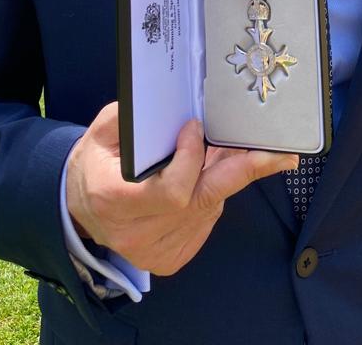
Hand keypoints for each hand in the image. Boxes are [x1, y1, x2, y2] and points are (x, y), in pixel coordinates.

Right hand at [66, 103, 295, 275]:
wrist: (80, 209)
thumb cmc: (94, 164)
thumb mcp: (101, 132)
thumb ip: (130, 118)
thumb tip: (172, 104)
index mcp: (114, 202)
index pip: (171, 190)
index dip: (191, 159)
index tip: (195, 127)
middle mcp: (137, 234)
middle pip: (203, 201)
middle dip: (244, 171)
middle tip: (281, 153)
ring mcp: (156, 252)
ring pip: (210, 207)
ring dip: (224, 176)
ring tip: (225, 150)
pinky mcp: (171, 258)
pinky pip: (207, 220)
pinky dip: (213, 194)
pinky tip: (208, 175)